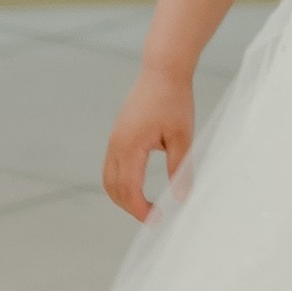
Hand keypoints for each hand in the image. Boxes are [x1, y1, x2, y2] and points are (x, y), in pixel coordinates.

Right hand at [103, 71, 194, 219]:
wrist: (162, 70)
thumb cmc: (174, 100)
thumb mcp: (183, 137)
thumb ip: (181, 169)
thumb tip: (181, 198)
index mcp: (130, 147)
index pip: (129, 190)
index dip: (141, 210)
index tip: (157, 220)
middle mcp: (116, 145)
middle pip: (113, 189)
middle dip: (131, 207)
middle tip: (154, 216)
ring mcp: (113, 140)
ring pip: (108, 179)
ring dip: (123, 197)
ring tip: (146, 205)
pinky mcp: (117, 135)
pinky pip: (111, 167)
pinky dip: (120, 183)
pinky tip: (139, 186)